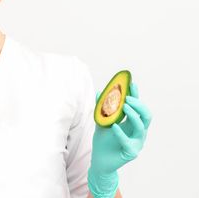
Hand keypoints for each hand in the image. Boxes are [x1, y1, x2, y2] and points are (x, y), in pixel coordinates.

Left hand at [87, 82, 151, 196]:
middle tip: (127, 98)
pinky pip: (128, 141)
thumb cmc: (103, 141)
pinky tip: (114, 126)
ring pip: (141, 127)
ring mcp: (137, 142)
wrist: (99, 161)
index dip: (137, 95)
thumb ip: (101, 108)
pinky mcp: (131, 152)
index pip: (138, 107)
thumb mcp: (101, 121)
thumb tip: (99, 92)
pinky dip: (121, 133)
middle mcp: (138, 132)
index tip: (132, 84)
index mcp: (133, 123)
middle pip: (147, 115)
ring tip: (123, 106)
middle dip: (139, 105)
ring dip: (133, 115)